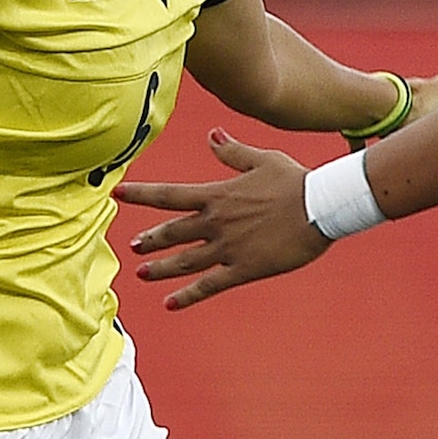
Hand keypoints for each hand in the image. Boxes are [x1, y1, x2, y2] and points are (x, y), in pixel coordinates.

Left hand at [116, 128, 330, 309]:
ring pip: (183, 261)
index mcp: (217, 195)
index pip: (168, 195)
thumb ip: (232, 151)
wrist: (320, 207)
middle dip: (149, 240)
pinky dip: (187, 295)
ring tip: (142, 274)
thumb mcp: (262, 160)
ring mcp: (227, 247)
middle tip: (132, 247)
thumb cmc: (295, 181)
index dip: (140, 195)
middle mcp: (215, 222)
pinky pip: (209, 285)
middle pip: (171, 232)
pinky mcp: (243, 269)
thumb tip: (212, 135)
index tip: (117, 194)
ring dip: (160, 268)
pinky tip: (170, 303)